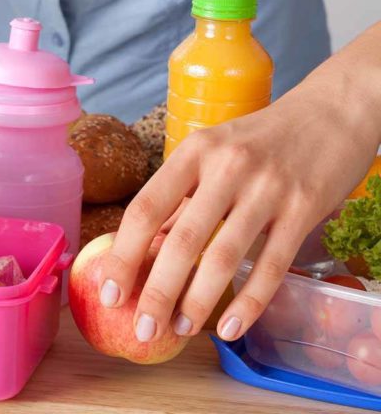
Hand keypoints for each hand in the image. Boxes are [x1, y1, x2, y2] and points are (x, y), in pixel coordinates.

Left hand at [98, 84, 378, 340]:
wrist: (332, 112)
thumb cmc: (260, 139)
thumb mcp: (212, 153)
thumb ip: (181, 199)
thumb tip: (142, 251)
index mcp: (194, 151)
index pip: (146, 208)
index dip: (123, 254)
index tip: (109, 293)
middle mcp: (227, 167)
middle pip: (182, 240)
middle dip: (156, 292)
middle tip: (142, 330)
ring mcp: (267, 189)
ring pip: (224, 257)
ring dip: (197, 303)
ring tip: (180, 330)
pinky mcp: (304, 209)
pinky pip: (272, 265)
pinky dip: (248, 302)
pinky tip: (229, 328)